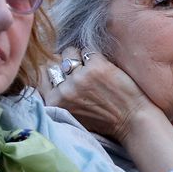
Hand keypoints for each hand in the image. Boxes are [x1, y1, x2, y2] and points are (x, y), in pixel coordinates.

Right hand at [43, 48, 161, 141]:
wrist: (131, 120)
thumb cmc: (103, 118)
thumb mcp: (71, 112)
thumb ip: (58, 95)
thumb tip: (49, 68)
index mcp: (54, 103)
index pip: (41, 73)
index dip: (53, 68)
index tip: (64, 72)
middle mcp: (63, 91)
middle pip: (54, 60)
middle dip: (65, 62)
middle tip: (80, 71)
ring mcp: (79, 78)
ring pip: (70, 52)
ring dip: (79, 57)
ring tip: (93, 70)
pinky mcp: (96, 67)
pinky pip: (89, 50)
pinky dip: (96, 56)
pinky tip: (104, 69)